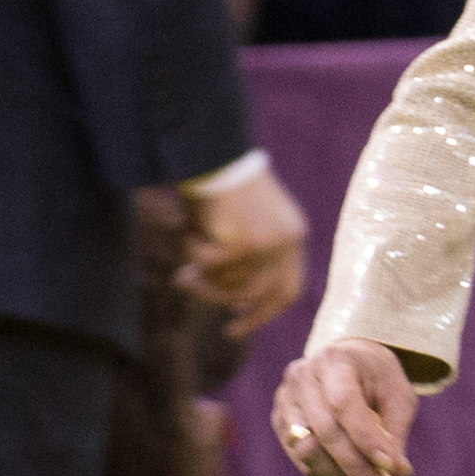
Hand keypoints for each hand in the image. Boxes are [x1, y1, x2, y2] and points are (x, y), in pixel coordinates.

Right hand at [177, 165, 308, 336]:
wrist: (213, 149)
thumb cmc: (218, 181)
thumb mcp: (235, 223)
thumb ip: (236, 258)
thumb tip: (221, 293)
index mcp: (293, 234)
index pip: (287, 289)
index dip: (262, 312)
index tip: (234, 326)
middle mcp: (289, 241)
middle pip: (259, 294)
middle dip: (221, 300)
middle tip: (186, 288)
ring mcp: (270, 244)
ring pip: (232, 285)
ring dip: (203, 280)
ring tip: (181, 267)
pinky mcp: (245, 242)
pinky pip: (211, 265)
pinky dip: (193, 250)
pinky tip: (186, 228)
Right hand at [269, 335, 415, 475]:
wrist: (347, 360)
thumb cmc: (377, 378)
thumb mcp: (398, 395)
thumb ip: (396, 432)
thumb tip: (399, 472)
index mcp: (334, 360)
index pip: (344, 403)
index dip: (365, 437)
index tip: (389, 465)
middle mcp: (302, 376)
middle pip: (324, 430)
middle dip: (355, 466)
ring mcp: (285, 398)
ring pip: (308, 450)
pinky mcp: (279, 420)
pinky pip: (300, 457)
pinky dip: (328, 475)